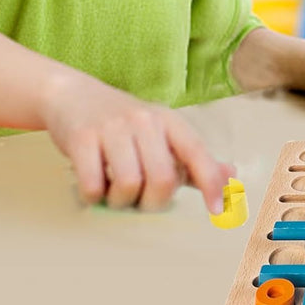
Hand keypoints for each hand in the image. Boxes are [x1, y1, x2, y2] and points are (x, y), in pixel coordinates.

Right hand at [43, 74, 233, 213]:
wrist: (73, 94)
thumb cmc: (123, 122)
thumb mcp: (161, 132)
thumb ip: (193, 159)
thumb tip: (232, 176)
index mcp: (169, 121)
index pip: (196, 151)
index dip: (209, 181)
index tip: (216, 209)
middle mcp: (144, 120)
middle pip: (162, 178)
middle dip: (153, 202)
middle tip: (141, 200)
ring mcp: (112, 127)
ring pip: (128, 184)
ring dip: (121, 201)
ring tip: (114, 192)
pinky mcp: (81, 137)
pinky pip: (93, 184)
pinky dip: (94, 196)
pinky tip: (94, 188)